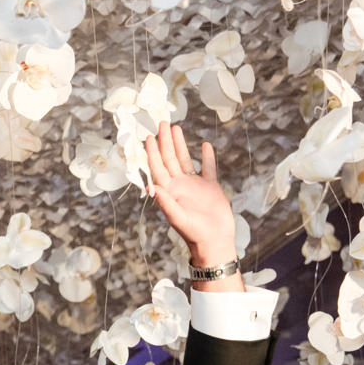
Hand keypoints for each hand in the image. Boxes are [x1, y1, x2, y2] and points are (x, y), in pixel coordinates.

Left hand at [144, 123, 235, 269]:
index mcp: (169, 192)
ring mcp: (194, 185)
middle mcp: (179, 186)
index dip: (152, 152)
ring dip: (180, 145)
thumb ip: (166, 203)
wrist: (215, 241)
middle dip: (164, 141)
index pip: (157, 168)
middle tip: (162, 123)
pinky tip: (204, 145)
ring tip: (176, 128)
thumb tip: (153, 187)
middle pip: (169, 159)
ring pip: (186, 160)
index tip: (148, 137)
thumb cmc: (194, 233)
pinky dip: (207, 157)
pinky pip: (208, 168)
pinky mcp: (210, 187)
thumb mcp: (178, 218)